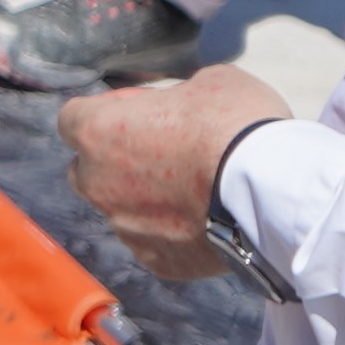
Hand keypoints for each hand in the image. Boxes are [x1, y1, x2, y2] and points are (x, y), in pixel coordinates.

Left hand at [55, 60, 294, 281]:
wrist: (270, 191)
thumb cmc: (235, 125)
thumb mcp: (209, 82)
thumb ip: (176, 97)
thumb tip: (181, 109)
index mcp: (97, 133)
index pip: (73, 118)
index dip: (107, 111)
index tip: (140, 110)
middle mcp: (98, 185)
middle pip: (89, 169)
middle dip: (116, 159)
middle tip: (164, 150)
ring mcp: (126, 228)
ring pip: (122, 209)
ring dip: (146, 198)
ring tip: (195, 189)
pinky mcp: (158, 261)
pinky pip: (154, 242)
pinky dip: (172, 231)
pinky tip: (206, 218)